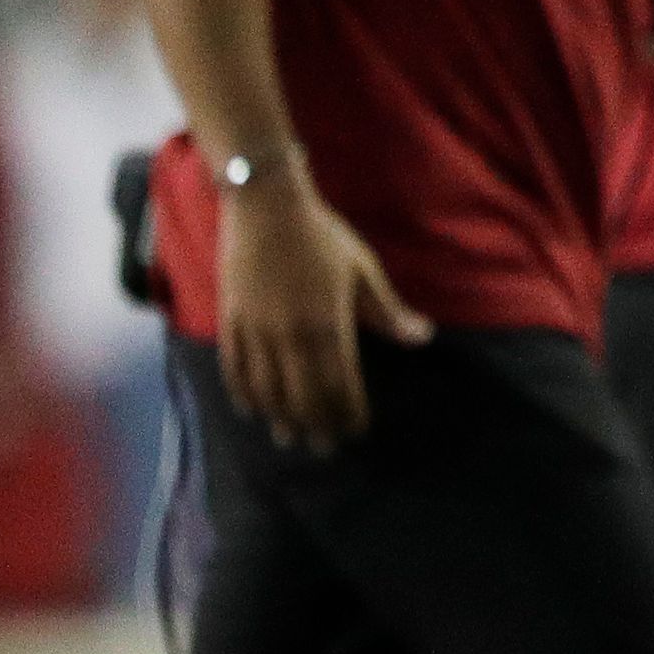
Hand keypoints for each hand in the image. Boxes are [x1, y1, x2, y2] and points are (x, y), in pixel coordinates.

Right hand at [219, 174, 431, 454]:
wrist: (266, 206)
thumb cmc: (322, 236)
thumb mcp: (363, 271)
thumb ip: (388, 311)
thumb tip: (422, 339)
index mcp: (327, 325)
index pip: (339, 385)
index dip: (348, 412)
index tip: (356, 431)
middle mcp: (289, 336)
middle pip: (303, 395)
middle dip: (317, 424)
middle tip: (325, 447)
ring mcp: (256, 331)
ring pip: (267, 390)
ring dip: (280, 418)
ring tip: (290, 437)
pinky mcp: (231, 321)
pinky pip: (235, 369)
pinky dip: (245, 394)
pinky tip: (253, 409)